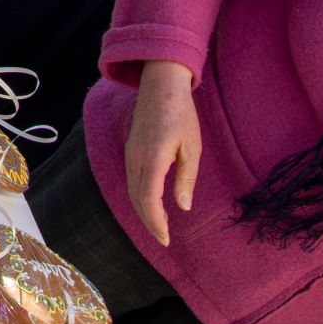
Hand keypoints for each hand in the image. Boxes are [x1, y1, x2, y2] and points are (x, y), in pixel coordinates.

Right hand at [123, 60, 199, 246]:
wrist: (161, 84)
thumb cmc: (182, 113)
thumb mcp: (192, 147)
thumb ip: (186, 178)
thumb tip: (183, 207)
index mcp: (153, 159)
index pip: (148, 200)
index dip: (155, 223)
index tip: (166, 239)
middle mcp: (136, 158)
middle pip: (137, 199)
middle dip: (149, 222)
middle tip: (163, 238)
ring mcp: (130, 153)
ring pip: (132, 190)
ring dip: (143, 210)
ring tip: (159, 224)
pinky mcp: (130, 149)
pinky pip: (131, 179)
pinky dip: (139, 196)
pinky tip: (151, 201)